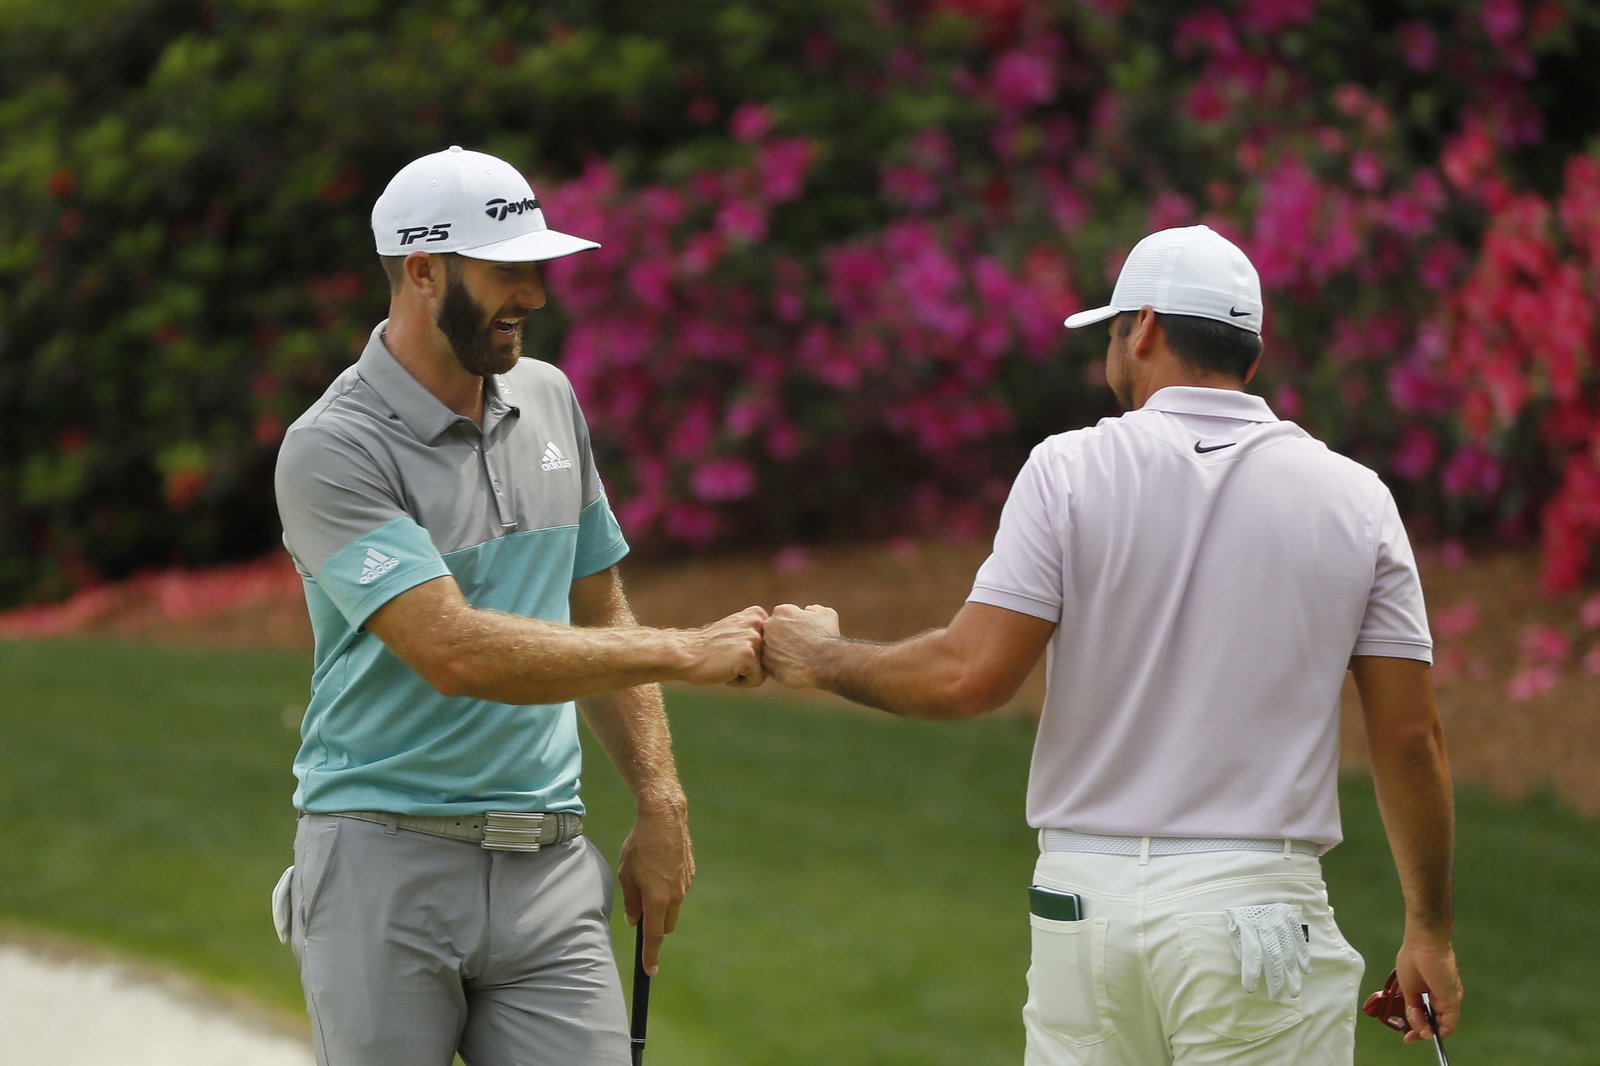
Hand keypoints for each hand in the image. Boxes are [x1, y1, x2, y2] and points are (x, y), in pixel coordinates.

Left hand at [616, 798, 693, 975]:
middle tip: (639, 907)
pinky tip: (659, 865)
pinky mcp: (691, 872)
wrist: (664, 817)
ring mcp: (686, 884)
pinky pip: (679, 889)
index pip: (653, 936)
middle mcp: (676, 895)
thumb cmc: (640, 845)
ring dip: (662, 904)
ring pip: (673, 907)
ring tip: (647, 876)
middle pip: (666, 925)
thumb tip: (634, 919)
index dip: (650, 955)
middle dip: (655, 925)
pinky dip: (669, 887)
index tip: (650, 971)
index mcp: (657, 899)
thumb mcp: (626, 874)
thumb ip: (631, 901)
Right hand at [682, 606, 766, 687]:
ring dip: (744, 673)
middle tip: (726, 656)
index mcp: (757, 614)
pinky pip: (756, 680)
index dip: (749, 654)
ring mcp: (754, 639)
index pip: (769, 646)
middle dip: (749, 665)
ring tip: (725, 663)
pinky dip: (740, 682)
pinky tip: (724, 670)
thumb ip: (756, 634)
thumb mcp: (736, 630)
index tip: (729, 648)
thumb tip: (779, 649)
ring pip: (763, 671)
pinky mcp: (748, 655)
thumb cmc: (709, 649)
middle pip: (768, 659)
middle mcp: (759, 623)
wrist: (685, 654)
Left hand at [761, 603, 839, 687]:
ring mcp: (766, 644)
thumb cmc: (826, 637)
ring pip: (771, 647)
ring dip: (781, 652)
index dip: (795, 627)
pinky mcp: (765, 662)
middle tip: (800, 648)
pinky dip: (779, 665)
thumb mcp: (827, 615)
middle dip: (784, 638)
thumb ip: (816, 609)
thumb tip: (808, 610)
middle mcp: (769, 625)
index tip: (804, 635)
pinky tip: (793, 667)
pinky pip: (770, 663)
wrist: (824, 662)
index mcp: (781, 611)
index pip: (783, 617)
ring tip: (798, 659)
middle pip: (773, 631)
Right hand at [1395, 935, 1460, 1041]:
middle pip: (1436, 1023)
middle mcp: (1442, 998)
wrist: (1423, 944)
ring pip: (1442, 1025)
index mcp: (1431, 993)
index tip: (1407, 1036)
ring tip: (1416, 1028)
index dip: (1417, 1027)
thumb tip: (1414, 1022)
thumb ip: (1412, 1006)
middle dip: (1422, 1033)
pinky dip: (1437, 1028)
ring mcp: (1449, 999)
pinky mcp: (1453, 999)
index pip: (1428, 1016)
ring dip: (1427, 1030)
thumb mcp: (1407, 988)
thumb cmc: (1413, 959)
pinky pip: (1448, 1022)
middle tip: (1410, 1038)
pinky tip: (1425, 1029)